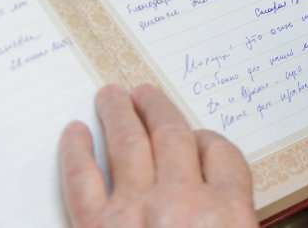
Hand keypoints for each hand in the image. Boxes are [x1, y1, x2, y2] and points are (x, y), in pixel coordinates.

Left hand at [59, 84, 257, 227]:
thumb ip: (232, 217)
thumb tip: (220, 197)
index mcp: (226, 213)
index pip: (221, 154)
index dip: (208, 138)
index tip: (197, 134)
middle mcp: (181, 202)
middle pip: (171, 137)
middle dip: (157, 109)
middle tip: (146, 92)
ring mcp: (133, 212)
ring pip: (127, 145)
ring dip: (118, 113)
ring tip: (112, 96)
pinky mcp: (92, 227)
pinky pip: (81, 178)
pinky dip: (75, 150)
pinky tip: (74, 132)